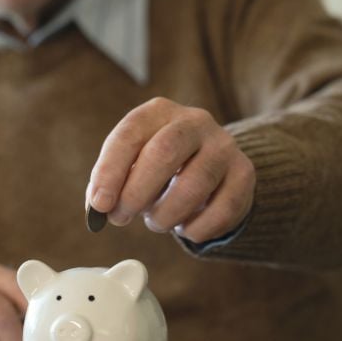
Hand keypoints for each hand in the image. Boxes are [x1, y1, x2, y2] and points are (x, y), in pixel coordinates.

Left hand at [86, 97, 255, 242]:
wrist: (210, 170)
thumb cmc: (158, 169)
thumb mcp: (130, 166)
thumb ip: (109, 184)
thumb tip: (96, 210)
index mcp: (158, 112)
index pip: (130, 134)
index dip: (110, 171)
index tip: (99, 204)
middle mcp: (194, 121)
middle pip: (164, 152)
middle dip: (136, 192)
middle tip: (121, 218)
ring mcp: (223, 145)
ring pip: (194, 184)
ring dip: (166, 214)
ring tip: (155, 222)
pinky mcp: (244, 173)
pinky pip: (221, 209)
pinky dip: (196, 228)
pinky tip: (185, 228)